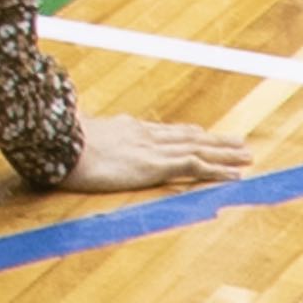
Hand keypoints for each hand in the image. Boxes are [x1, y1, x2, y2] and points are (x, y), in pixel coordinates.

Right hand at [61, 112, 251, 191]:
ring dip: (225, 153)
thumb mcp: (68, 137)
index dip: (185, 133)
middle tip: (237, 142)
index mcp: (125, 128)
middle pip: (188, 136)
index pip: (163, 131)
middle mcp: (145, 135)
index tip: (200, 133)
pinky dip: (217, 171)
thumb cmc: (57, 143)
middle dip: (213, 140)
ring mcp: (153, 149)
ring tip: (246, 155)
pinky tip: (235, 175)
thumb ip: (77, 136)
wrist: (60, 145)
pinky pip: (196, 167)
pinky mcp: (157, 165)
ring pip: (199, 149)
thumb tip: (65, 137)